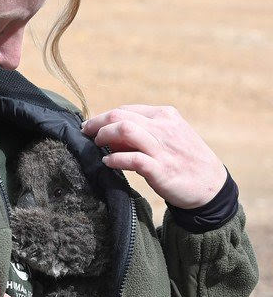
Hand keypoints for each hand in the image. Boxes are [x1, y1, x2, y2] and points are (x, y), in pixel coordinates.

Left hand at [81, 105, 226, 208]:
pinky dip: (115, 159)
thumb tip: (109, 136)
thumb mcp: (168, 137)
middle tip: (85, 133)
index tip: (91, 126)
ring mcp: (162, 148)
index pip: (125, 110)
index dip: (104, 117)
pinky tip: (107, 163)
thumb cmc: (184, 160)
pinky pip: (131, 159)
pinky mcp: (161, 169)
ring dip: (104, 136)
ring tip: (96, 144)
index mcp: (165, 115)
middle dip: (97, 123)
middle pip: (120, 116)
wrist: (211, 186)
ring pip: (124, 130)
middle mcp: (164, 127)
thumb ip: (142, 133)